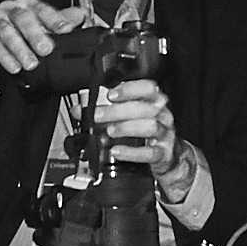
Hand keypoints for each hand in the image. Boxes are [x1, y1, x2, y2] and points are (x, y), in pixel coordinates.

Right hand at [0, 0, 86, 74]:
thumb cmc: (16, 30)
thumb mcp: (39, 24)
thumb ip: (59, 20)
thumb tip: (83, 16)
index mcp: (27, 5)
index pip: (42, 8)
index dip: (55, 19)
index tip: (66, 30)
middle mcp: (10, 9)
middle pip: (23, 18)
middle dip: (36, 34)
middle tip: (46, 49)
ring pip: (7, 32)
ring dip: (20, 49)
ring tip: (31, 64)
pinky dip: (5, 57)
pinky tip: (15, 67)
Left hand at [94, 78, 193, 197]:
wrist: (168, 157)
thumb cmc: (146, 131)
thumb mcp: (128, 117)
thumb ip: (104, 111)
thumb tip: (79, 110)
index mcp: (155, 102)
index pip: (148, 89)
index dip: (130, 89)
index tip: (110, 94)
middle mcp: (163, 116)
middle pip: (145, 108)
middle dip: (119, 111)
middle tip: (99, 115)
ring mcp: (165, 135)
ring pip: (150, 127)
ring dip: (127, 128)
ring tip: (109, 131)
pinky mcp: (163, 154)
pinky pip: (149, 153)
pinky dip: (131, 152)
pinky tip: (117, 151)